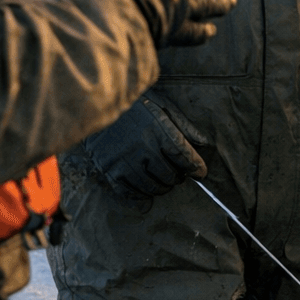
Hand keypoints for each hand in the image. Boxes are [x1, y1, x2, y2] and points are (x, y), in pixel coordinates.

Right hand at [84, 95, 206, 203]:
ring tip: (164, 180)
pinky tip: (146, 192)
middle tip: (179, 173)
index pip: (184, 156)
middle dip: (179, 177)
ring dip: (163, 187)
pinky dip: (141, 196)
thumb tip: (204, 142)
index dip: (196, 167)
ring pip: (152, 186)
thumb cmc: (133, 103)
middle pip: (170, 175)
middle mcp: (143, 147)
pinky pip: (129, 192)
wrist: (96, 103)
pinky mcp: (109, 170)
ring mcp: (125, 161)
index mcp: (158, 130)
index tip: (201, 172)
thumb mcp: (162, 105)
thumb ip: (183, 125)